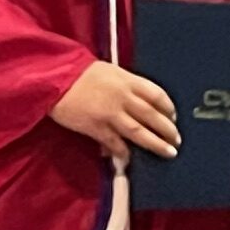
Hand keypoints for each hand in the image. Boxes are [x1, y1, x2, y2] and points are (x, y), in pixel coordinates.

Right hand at [49, 60, 179, 162]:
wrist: (53, 78)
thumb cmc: (80, 74)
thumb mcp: (109, 72)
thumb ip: (127, 85)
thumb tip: (141, 101)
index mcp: (128, 80)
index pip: (157, 95)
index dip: (168, 108)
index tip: (174, 117)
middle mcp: (123, 97)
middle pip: (152, 116)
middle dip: (168, 129)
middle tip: (177, 140)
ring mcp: (110, 113)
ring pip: (139, 132)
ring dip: (156, 144)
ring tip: (168, 152)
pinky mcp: (95, 127)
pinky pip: (115, 143)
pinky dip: (124, 152)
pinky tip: (130, 158)